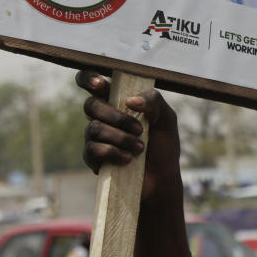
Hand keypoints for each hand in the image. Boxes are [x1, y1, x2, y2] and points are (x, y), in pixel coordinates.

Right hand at [76, 70, 181, 202]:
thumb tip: (130, 100)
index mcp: (118, 101)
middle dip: (115, 116)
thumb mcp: (166, 119)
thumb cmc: (163, 145)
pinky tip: (128, 159)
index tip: (99, 83)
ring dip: (120, 138)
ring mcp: (95, 138)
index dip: (89, 78)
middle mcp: (103, 117)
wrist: (162, 178)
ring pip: (94, 128)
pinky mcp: (92, 158)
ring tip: (140, 148)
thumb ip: (155, 102)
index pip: (94, 83)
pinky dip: (113, 152)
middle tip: (140, 129)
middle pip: (91, 105)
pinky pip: (92, 149)